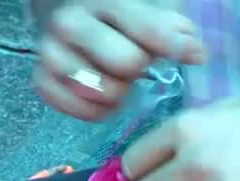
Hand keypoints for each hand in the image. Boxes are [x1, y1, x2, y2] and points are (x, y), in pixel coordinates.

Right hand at [34, 0, 206, 120]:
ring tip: (118, 80)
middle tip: (135, 65)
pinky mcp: (41, 81)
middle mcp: (70, 23)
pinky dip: (97, 110)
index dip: (175, 45)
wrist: (67, 18)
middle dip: (137, 68)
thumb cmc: (115, 18)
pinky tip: (102, 97)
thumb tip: (198, 53)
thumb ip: (170, 27)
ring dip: (117, 92)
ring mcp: (51, 54)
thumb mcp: (143, 10)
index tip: (197, 55)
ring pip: (102, 92)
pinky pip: (80, 110)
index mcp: (100, 0)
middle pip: (126, 64)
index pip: (147, 29)